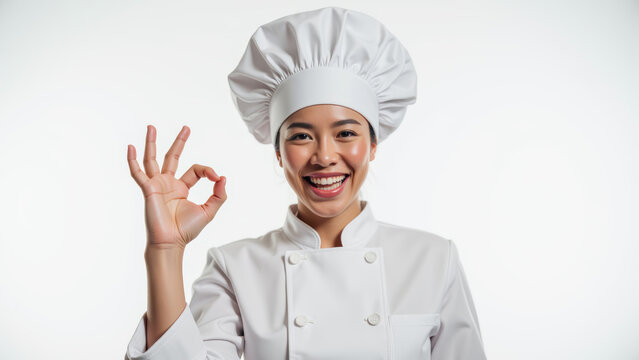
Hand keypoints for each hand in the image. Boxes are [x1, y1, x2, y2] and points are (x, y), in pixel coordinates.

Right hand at [127, 125, 226, 249]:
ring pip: (152, 159)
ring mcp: (157, 185)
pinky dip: (133, 160)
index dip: (207, 170)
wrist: (171, 243)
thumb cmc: (187, 230)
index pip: (196, 170)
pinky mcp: (148, 189)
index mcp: (182, 188)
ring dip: (152, 143)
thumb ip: (219, 195)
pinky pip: (138, 173)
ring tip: (151, 127)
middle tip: (186, 128)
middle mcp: (168, 184)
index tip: (216, 177)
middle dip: (179, 142)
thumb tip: (223, 177)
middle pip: (173, 157)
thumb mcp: (209, 211)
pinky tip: (131, 147)